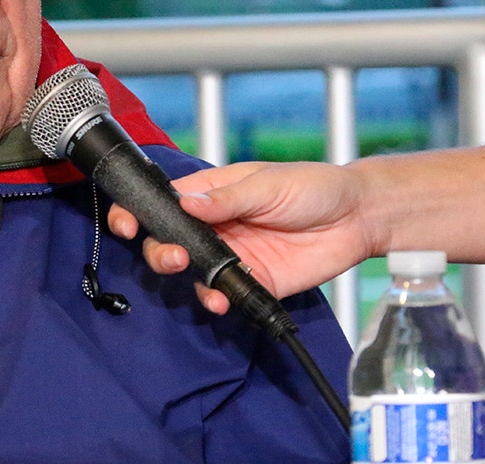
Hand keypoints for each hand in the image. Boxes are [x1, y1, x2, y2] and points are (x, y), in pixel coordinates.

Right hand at [108, 161, 378, 314]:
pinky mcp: (249, 283)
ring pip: (188, 272)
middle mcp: (212, 226)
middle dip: (156, 249)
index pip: (162, 203)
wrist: (357, 219)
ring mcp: (228, 256)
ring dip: (181, 276)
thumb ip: (226, 197)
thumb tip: (187, 203)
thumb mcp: (267, 184)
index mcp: (209, 195)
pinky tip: (220, 300)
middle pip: (165, 240)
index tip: (127, 223)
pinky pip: (220, 296)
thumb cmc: (313, 188)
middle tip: (171, 255)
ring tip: (189, 272)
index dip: (138, 212)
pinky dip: (213, 301)